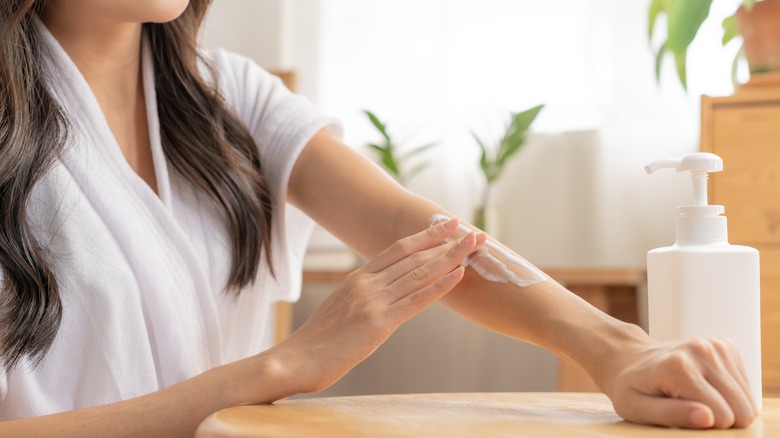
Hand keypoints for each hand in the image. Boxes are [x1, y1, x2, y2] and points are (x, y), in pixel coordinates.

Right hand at [271, 218, 485, 396]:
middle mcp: (366, 284)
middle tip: (472, 231)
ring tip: (474, 245)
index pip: (397, 250)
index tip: (447, 226)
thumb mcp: (340, 311)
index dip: (424, 236)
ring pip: (419, 273)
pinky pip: (415, 301)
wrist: (294, 361)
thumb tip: (383, 297)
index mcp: (357, 279)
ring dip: (450, 257)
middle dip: (446, 243)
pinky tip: (458, 275)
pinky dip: (439, 286)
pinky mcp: (378, 323)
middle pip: (413, 256)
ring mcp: (373, 301)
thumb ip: (363, 300)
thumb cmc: (316, 344)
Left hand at [600, 332, 757, 428]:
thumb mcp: (638, 408)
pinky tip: (704, 386)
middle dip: (721, 417)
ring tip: (693, 396)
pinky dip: (729, 392)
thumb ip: (671, 415)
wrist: (629, 357)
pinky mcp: (725, 345)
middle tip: (688, 408)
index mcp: (679, 367)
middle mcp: (701, 351)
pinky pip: (745, 385)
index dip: (705, 425)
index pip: (722, 416)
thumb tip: (707, 418)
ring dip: (726, 405)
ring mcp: (715, 345)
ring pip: (747, 399)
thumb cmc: (631, 388)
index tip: (682, 414)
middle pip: (741, 408)